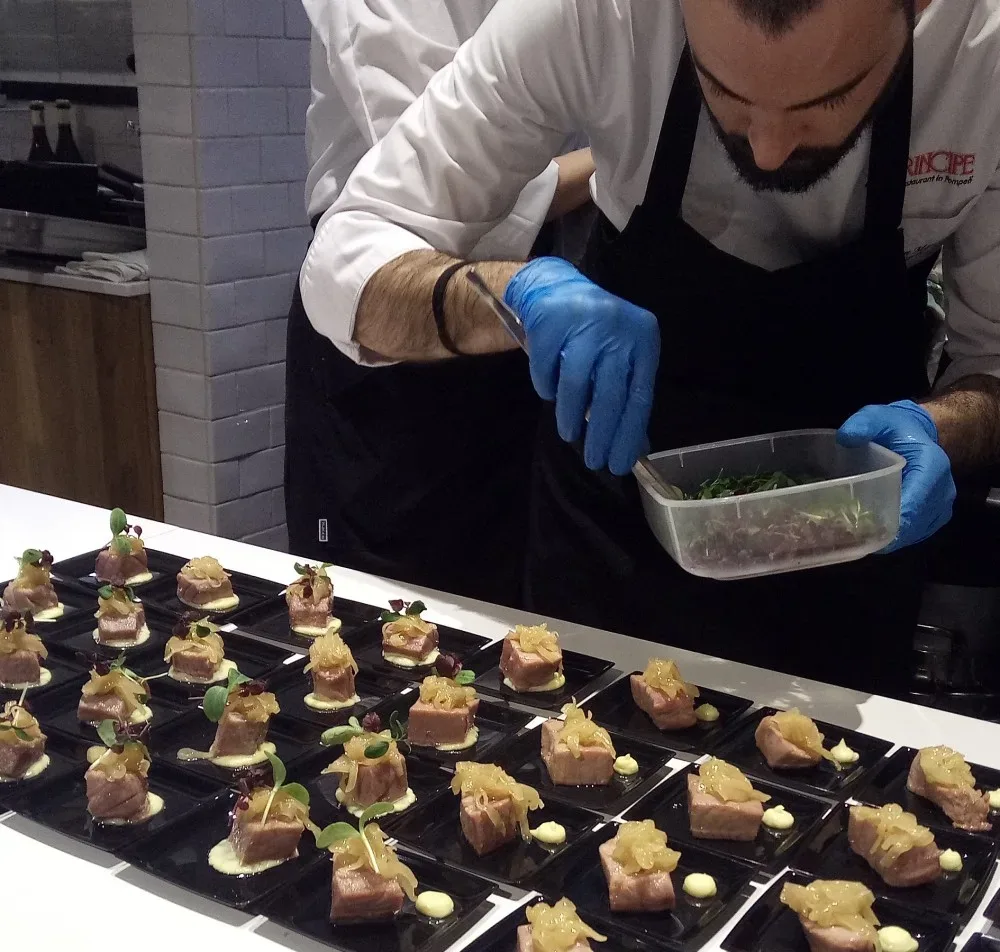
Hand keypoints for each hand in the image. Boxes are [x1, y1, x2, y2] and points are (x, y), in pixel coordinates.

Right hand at [504, 256, 659, 474]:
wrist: (554, 288)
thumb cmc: (594, 333)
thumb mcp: (620, 357)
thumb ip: (628, 396)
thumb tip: (637, 447)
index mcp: (643, 338)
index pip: (639, 396)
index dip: (629, 434)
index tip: (619, 464)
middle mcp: (618, 328)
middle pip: (610, 394)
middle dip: (601, 434)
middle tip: (593, 461)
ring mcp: (583, 323)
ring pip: (576, 384)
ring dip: (571, 416)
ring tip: (569, 433)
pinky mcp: (550, 322)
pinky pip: (546, 371)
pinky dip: (547, 388)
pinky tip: (550, 391)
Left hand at [837, 400, 955, 551]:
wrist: (918, 434)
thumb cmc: (896, 427)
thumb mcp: (877, 417)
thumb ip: (863, 423)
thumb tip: (845, 437)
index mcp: (932, 466)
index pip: (915, 502)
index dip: (892, 520)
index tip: (865, 530)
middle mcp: (942, 490)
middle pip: (914, 524)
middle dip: (885, 533)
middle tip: (852, 538)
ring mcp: (941, 506)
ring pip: (914, 533)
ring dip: (889, 538)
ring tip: (857, 539)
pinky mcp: (935, 516)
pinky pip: (915, 533)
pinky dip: (895, 537)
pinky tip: (871, 535)